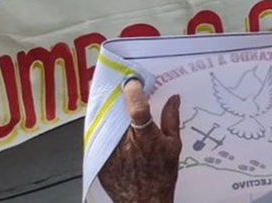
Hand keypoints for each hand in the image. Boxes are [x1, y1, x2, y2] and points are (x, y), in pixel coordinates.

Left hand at [97, 79, 181, 202]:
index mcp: (145, 137)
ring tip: (115, 102)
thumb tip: (173, 99)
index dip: (134, 90)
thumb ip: (171, 119)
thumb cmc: (160, 176)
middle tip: (122, 87)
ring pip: (104, 121)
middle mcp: (124, 142)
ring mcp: (109, 151)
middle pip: (116, 110)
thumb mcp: (173, 146)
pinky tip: (110, 123)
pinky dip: (104, 127)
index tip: (133, 81)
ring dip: (109, 110)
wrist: (143, 201)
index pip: (137, 106)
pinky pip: (98, 135)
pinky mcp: (99, 158)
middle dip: (119, 96)